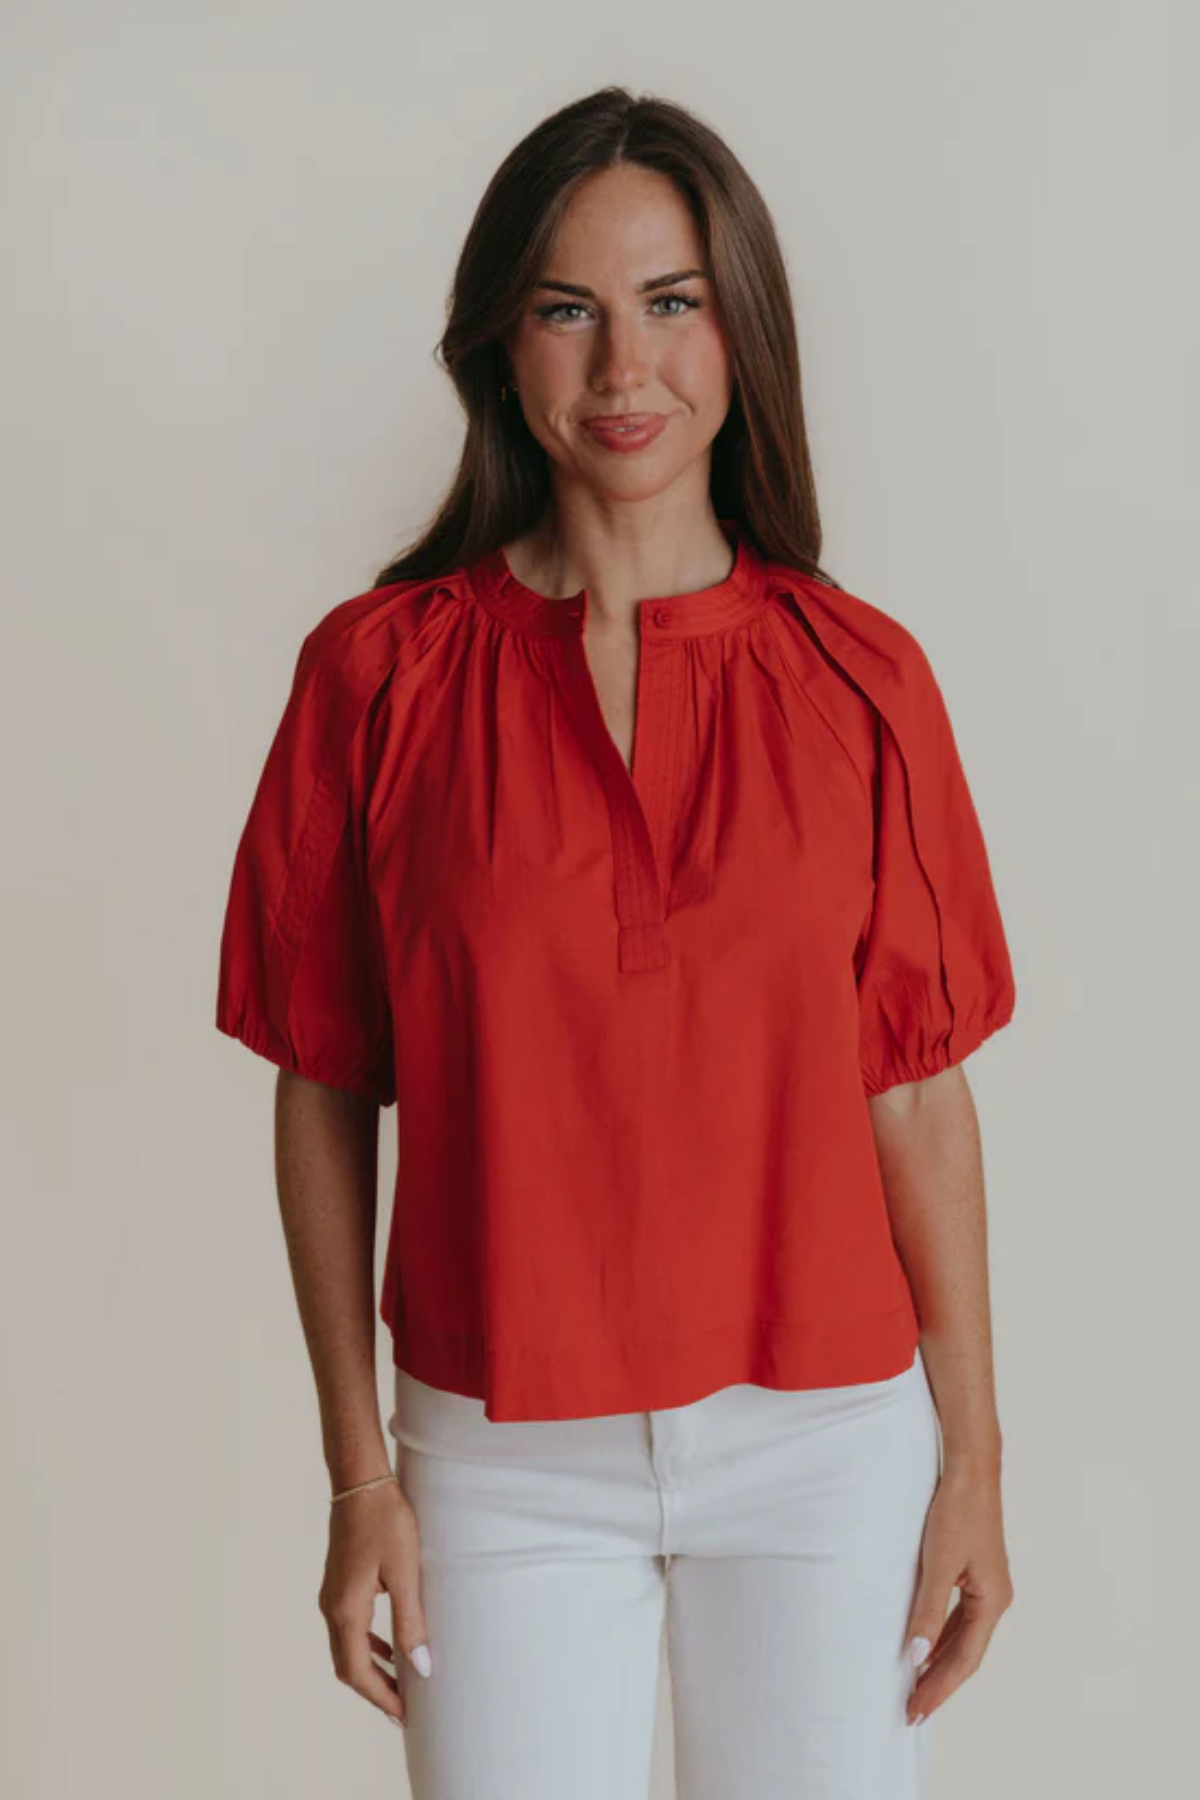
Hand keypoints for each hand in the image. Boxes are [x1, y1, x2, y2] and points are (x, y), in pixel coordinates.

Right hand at [317, 1477, 432, 1729]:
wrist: (361, 1482)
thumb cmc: (386, 1522)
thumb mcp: (405, 1573)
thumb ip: (411, 1622)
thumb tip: (422, 1667)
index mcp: (346, 1610)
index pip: (357, 1672)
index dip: (381, 1698)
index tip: (405, 1717)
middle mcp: (332, 1608)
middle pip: (348, 1666)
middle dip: (375, 1691)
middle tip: (405, 1710)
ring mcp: (332, 1595)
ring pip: (347, 1648)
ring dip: (371, 1670)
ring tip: (401, 1686)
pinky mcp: (340, 1583)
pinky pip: (350, 1628)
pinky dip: (368, 1646)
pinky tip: (388, 1647)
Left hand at [903, 1461, 1013, 1723]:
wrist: (970, 1468)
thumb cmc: (956, 1511)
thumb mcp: (937, 1563)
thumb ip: (927, 1611)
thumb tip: (915, 1656)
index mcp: (992, 1601)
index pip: (964, 1660)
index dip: (939, 1688)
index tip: (916, 1711)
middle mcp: (995, 1599)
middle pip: (966, 1654)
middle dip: (938, 1682)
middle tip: (911, 1711)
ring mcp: (986, 1586)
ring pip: (962, 1637)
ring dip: (939, 1661)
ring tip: (915, 1688)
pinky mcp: (975, 1572)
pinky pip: (959, 1617)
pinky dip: (941, 1636)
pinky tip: (924, 1645)